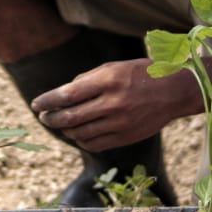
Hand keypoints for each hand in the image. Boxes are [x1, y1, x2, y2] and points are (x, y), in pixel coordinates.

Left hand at [31, 58, 192, 150]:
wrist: (175, 91)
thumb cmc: (142, 74)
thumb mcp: (114, 67)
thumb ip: (88, 80)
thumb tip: (64, 94)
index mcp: (108, 80)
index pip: (67, 94)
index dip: (47, 101)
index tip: (35, 104)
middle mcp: (113, 102)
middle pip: (70, 117)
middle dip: (51, 118)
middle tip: (43, 116)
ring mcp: (120, 122)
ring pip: (80, 133)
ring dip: (65, 130)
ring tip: (60, 124)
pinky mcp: (126, 137)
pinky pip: (95, 144)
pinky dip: (81, 140)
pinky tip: (78, 133)